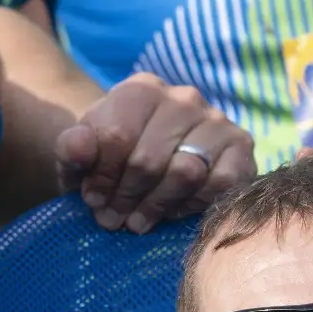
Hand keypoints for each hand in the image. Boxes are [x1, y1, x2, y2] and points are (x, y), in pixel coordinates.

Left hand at [55, 73, 255, 232]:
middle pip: (147, 160)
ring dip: (155, 205)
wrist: (152, 161)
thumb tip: (77, 147)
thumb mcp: (82, 157)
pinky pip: (219, 184)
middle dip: (125, 197)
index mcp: (140, 90)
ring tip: (137, 221)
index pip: (115, 136)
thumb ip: (72, 149)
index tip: (92, 200)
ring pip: (185, 172)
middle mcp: (182, 97)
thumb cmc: (112, 161)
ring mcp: (215, 119)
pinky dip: (193, 204)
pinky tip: (174, 210)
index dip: (100, 177)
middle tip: (112, 219)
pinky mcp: (240, 145)